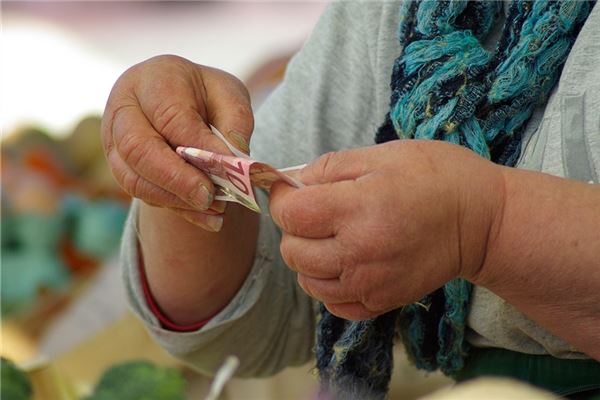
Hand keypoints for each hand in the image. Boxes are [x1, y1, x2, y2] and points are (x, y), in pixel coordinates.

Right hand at [102, 55, 252, 230]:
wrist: (181, 100)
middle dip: (177, 179)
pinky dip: (174, 207)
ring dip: (175, 199)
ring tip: (213, 209)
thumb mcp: (229, 95)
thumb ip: (235, 122)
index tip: (226, 170)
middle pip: (138, 148)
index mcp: (154, 79)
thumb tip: (231, 161)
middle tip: (210, 196)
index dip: (198, 147)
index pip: (171, 116)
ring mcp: (113, 139)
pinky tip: (205, 216)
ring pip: (133, 177)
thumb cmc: (206, 96)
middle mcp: (124, 107)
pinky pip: (139, 193)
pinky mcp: (118, 166)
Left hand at [269, 140, 504, 319]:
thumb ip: (329, 168)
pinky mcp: (381, 303)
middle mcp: (360, 253)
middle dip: (294, 227)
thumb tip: (291, 182)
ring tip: (332, 236)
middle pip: (292, 250)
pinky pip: (333, 303)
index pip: (290, 214)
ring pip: (307, 280)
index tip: (293, 189)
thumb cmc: (436, 178)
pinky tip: (344, 263)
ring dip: (308, 257)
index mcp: (358, 208)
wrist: (482, 222)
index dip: (283, 197)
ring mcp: (370, 283)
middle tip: (317, 211)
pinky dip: (329, 285)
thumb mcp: (382, 155)